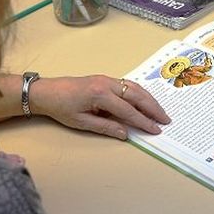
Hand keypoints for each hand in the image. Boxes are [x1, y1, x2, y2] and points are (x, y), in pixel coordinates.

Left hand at [31, 75, 170, 139]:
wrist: (47, 91)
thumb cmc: (61, 107)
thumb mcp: (82, 122)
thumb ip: (106, 127)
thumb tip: (126, 133)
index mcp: (101, 95)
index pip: (128, 111)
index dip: (144, 122)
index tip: (156, 130)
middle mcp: (107, 83)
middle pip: (137, 96)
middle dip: (153, 108)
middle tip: (165, 120)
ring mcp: (108, 79)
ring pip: (135, 88)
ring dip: (150, 100)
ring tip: (160, 112)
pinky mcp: (106, 79)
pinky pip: (129, 85)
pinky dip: (141, 93)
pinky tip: (147, 100)